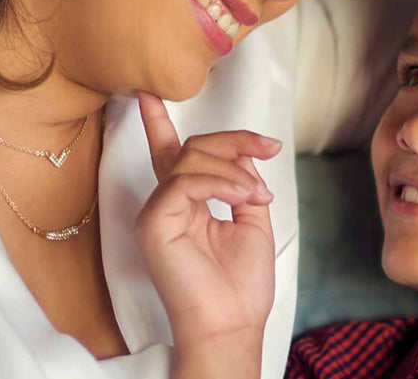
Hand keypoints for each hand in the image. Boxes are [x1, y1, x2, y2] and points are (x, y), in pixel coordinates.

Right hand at [133, 92, 279, 373]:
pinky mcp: (153, 223)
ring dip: (234, 170)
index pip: (170, 154)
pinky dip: (220, 184)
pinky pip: (185, 181)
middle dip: (235, 142)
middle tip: (269, 150)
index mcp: (184, 202)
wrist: (233, 323)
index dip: (158, 123)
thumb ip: (243, 182)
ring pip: (192, 159)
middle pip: (193, 148)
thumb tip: (241, 153)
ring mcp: (156, 213)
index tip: (149, 93)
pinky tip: (242, 200)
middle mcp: (165, 204)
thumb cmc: (240, 283)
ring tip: (256, 198)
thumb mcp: (251, 220)